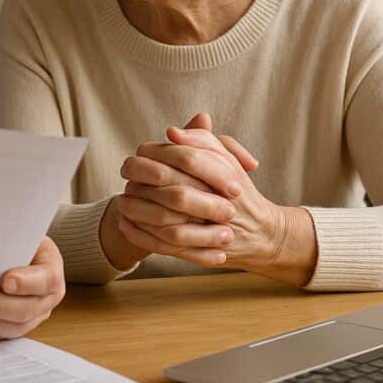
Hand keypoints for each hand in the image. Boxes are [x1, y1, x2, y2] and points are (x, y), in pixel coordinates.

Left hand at [0, 236, 64, 338]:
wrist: (15, 249)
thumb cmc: (16, 238)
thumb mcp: (19, 230)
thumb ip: (9, 237)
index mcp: (52, 269)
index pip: (46, 280)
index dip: (27, 283)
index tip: (5, 281)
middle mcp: (46, 297)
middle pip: (25, 309)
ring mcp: (32, 315)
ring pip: (10, 327)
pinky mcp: (13, 326)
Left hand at [117, 118, 316, 285]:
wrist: (262, 234)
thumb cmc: (237, 191)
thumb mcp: (227, 160)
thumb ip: (202, 141)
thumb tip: (172, 131)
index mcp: (227, 176)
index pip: (187, 159)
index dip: (159, 153)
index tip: (140, 150)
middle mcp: (220, 202)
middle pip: (175, 191)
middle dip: (144, 182)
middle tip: (125, 174)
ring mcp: (211, 229)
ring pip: (168, 221)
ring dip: (139, 210)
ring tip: (121, 200)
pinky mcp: (201, 251)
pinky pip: (166, 245)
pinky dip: (141, 235)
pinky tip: (125, 225)